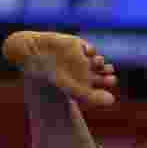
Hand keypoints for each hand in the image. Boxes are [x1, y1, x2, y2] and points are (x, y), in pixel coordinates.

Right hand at [2, 31, 117, 107]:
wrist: (34, 55)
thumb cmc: (51, 77)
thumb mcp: (73, 90)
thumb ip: (93, 98)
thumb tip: (112, 101)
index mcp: (82, 85)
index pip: (100, 86)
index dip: (108, 82)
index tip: (111, 80)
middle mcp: (82, 73)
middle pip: (102, 75)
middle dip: (108, 75)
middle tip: (110, 75)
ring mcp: (79, 59)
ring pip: (97, 61)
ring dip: (101, 62)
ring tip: (98, 63)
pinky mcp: (75, 46)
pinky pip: (89, 49)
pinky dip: (91, 50)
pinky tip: (88, 53)